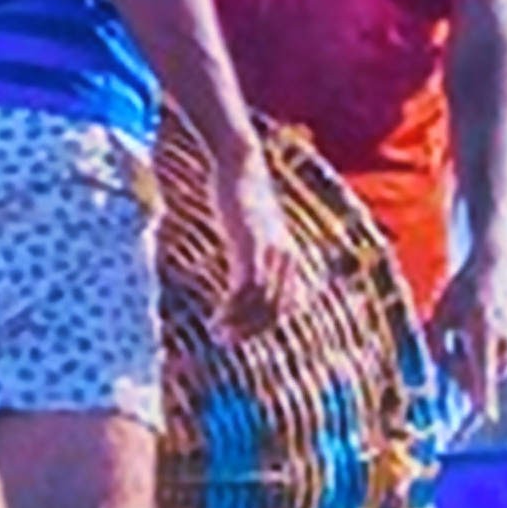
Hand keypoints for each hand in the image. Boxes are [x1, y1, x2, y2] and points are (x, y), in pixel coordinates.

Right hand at [205, 135, 292, 328]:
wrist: (241, 165)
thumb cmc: (242, 195)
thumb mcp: (253, 228)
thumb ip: (253, 251)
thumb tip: (244, 269)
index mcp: (289, 257)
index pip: (287, 305)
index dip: (266, 325)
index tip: (242, 334)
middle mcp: (286, 259)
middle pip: (275, 310)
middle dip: (251, 331)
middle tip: (225, 342)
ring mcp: (271, 254)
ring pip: (260, 305)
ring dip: (239, 326)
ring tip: (218, 335)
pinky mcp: (251, 247)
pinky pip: (245, 290)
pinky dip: (232, 311)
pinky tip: (217, 320)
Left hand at [437, 239, 506, 412]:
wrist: (496, 264)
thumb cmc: (464, 289)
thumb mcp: (440, 314)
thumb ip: (438, 345)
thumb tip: (445, 372)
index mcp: (481, 330)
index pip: (482, 370)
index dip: (484, 394)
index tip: (486, 414)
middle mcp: (501, 337)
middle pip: (480, 373)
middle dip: (461, 371)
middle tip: (448, 348)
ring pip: (488, 367)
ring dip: (470, 362)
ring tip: (461, 333)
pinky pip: (495, 358)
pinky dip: (480, 353)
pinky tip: (472, 331)